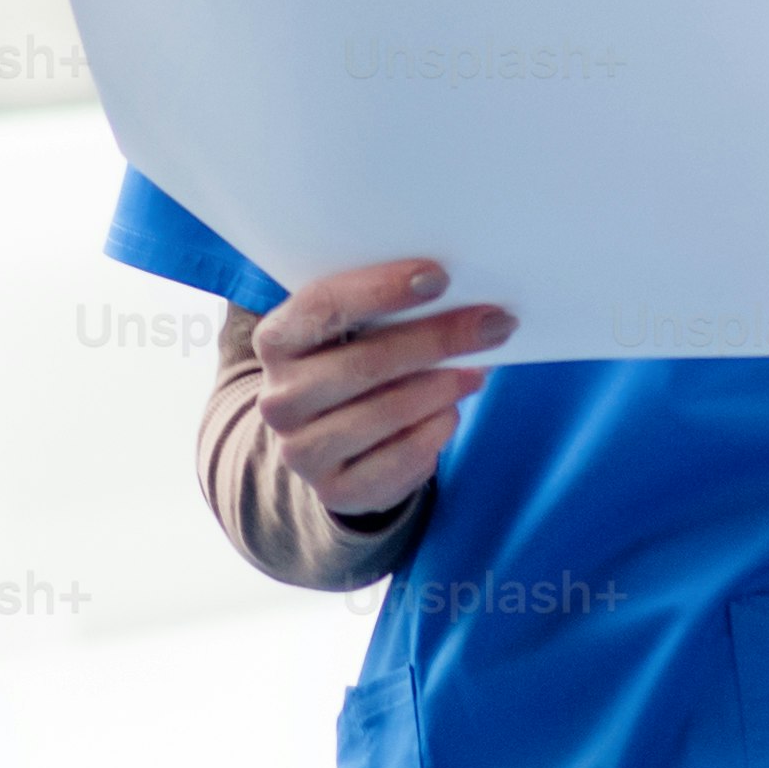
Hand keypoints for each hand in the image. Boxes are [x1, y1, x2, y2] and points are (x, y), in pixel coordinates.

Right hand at [253, 259, 515, 520]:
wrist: (330, 441)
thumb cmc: (353, 364)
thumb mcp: (353, 332)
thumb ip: (388, 312)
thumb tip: (459, 299)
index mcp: (276, 341)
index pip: (324, 306)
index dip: (382, 289)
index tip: (439, 278)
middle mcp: (279, 398)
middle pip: (365, 363)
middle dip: (436, 340)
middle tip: (491, 326)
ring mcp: (300, 450)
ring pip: (386, 412)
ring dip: (442, 388)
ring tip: (475, 371)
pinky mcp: (335, 490)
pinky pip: (400, 458)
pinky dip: (435, 430)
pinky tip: (450, 413)